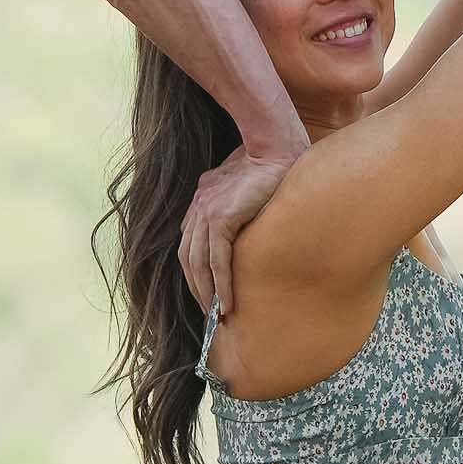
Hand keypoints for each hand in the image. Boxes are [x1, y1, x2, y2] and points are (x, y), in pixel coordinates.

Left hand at [180, 138, 299, 316]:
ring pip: (199, 265)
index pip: (190, 246)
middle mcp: (197, 209)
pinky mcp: (221, 218)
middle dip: (198, 289)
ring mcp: (206, 213)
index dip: (196, 273)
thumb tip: (234, 217)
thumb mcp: (240, 185)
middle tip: (211, 313)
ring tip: (219, 315)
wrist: (275, 148)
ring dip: (207, 293)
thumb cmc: (266, 164)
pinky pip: (217, 261)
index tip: (207, 293)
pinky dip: (221, 285)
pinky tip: (228, 303)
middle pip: (188, 260)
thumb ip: (230, 201)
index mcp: (200, 203)